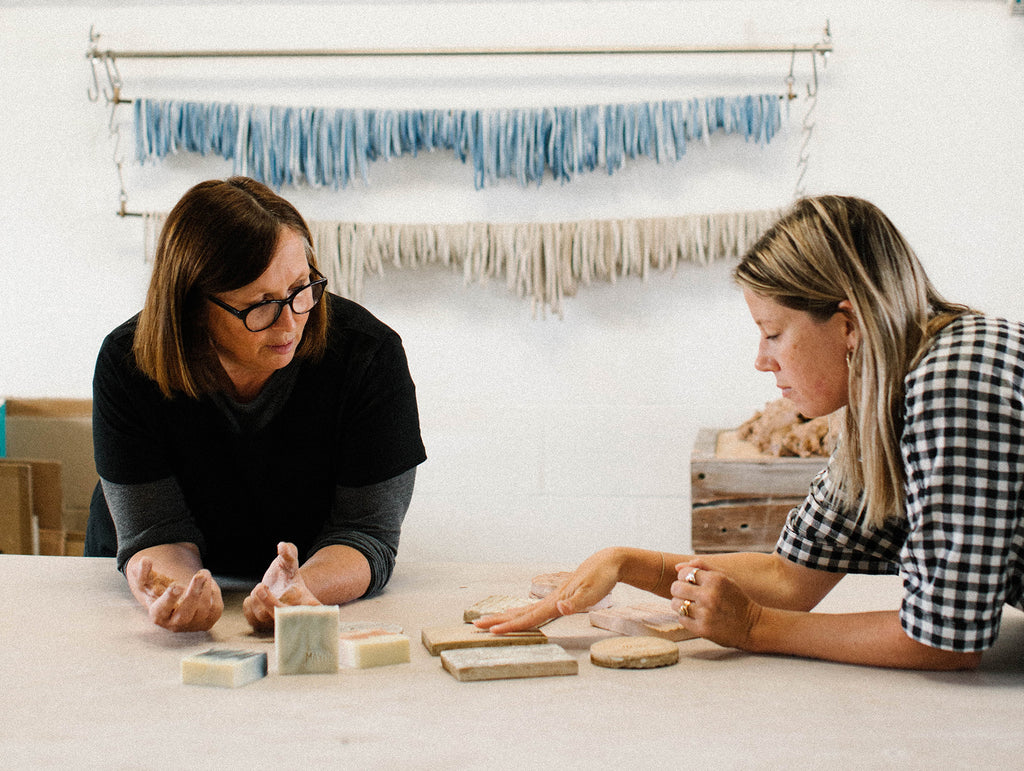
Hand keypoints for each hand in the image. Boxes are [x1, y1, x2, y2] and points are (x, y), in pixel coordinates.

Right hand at [127, 556, 222, 632]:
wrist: (176, 602)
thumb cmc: (159, 591)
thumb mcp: (147, 582)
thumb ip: (143, 572)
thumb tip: (145, 561)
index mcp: (158, 615)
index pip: (162, 610)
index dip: (170, 599)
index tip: (177, 586)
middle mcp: (175, 625)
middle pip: (185, 614)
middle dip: (194, 594)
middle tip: (200, 575)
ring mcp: (193, 625)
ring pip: (203, 609)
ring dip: (206, 588)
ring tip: (204, 573)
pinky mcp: (208, 622)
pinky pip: (216, 608)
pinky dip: (214, 592)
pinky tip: (208, 583)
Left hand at [243, 542, 320, 631]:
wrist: (278, 586)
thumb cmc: (288, 574)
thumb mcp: (290, 562)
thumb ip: (289, 553)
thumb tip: (282, 546)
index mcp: (305, 600)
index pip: (315, 612)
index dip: (313, 615)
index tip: (308, 612)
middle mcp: (292, 613)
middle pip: (284, 616)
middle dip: (269, 602)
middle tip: (261, 586)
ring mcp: (277, 620)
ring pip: (263, 616)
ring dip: (256, 599)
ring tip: (261, 587)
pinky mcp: (263, 624)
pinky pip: (251, 619)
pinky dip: (248, 605)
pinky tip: (254, 597)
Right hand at [474, 548, 619, 633]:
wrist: (607, 562)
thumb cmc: (601, 578)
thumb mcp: (594, 592)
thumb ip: (577, 603)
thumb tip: (560, 608)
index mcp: (555, 600)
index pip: (529, 617)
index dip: (511, 625)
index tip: (493, 631)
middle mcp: (550, 599)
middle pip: (519, 613)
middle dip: (498, 620)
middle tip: (476, 626)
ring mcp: (552, 597)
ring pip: (524, 610)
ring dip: (506, 617)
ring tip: (488, 621)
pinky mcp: (558, 597)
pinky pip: (533, 608)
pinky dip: (520, 613)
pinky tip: (515, 613)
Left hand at [671, 559, 761, 649]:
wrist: (752, 626)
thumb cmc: (735, 599)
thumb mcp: (724, 578)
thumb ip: (702, 567)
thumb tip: (677, 566)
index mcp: (714, 580)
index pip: (683, 573)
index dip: (684, 578)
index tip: (691, 583)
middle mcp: (708, 596)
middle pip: (676, 588)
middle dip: (679, 590)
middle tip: (689, 595)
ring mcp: (704, 613)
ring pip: (675, 604)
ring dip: (681, 604)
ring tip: (692, 606)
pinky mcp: (702, 629)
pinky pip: (681, 619)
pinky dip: (686, 618)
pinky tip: (697, 617)